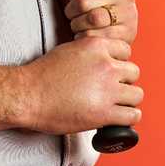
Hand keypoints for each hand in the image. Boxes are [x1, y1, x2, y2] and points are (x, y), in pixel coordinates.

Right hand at [19, 36, 142, 134]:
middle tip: (111, 90)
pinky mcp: (104, 113)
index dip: (119, 62)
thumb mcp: (69, 50)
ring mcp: (107, 89)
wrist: (28, 95)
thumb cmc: (42, 75)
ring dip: (127, 101)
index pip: (126, 50)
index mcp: (96, 46)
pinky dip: (127, 118)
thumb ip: (90, 53)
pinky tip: (117, 119)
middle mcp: (106, 65)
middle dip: (124, 81)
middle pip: (133, 72)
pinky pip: (132, 115)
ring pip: (137, 95)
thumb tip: (103, 62)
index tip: (112, 72)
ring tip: (115, 105)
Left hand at [48, 0, 137, 43]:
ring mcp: (129, 13)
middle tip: (74, 13)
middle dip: (71, 10)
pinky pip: (97, 37)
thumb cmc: (87, 2)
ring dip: (78, 24)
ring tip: (80, 23)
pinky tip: (87, 33)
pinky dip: (85, 37)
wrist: (107, 26)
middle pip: (83, 1)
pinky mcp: (127, 34)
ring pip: (92, 19)